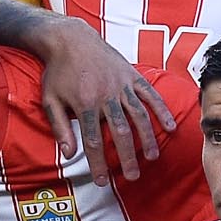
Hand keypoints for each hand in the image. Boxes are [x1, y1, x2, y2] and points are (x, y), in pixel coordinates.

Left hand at [31, 18, 169, 178]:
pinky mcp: (131, 75)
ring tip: (151, 157)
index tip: (103, 182)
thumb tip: (69, 154)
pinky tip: (170, 126)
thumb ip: (60, 127)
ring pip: (138, 115)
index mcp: (85, 104)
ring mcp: (121, 85)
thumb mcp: (50, 99)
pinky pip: (150, 94)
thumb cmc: (57, 71)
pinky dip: (161, 110)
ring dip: (147, 138)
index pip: (94, 141)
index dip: (99, 164)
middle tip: (133, 176)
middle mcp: (106, 96)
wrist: (70, 38)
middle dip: (128, 157)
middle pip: (120, 132)